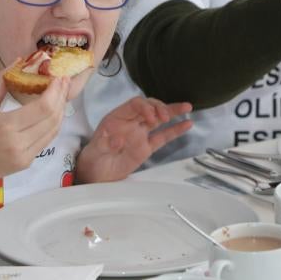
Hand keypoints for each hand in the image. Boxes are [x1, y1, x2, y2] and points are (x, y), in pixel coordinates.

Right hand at [0, 68, 69, 194]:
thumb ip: (1, 81)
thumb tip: (19, 61)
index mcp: (6, 126)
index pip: (43, 107)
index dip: (56, 90)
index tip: (58, 75)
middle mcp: (19, 143)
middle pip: (53, 117)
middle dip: (62, 96)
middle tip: (64, 79)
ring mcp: (25, 156)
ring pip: (54, 130)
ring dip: (60, 110)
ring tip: (61, 92)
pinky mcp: (27, 163)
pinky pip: (46, 140)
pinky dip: (53, 123)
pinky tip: (52, 111)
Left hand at [75, 98, 192, 182]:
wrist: (96, 175)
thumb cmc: (93, 159)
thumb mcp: (96, 151)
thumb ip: (106, 144)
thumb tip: (118, 139)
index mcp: (117, 118)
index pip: (134, 105)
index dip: (145, 107)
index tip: (151, 117)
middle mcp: (130, 123)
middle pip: (148, 107)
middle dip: (159, 108)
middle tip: (164, 116)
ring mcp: (140, 134)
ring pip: (159, 119)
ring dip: (171, 111)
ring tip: (187, 107)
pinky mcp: (147, 147)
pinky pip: (163, 136)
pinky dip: (175, 130)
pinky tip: (187, 124)